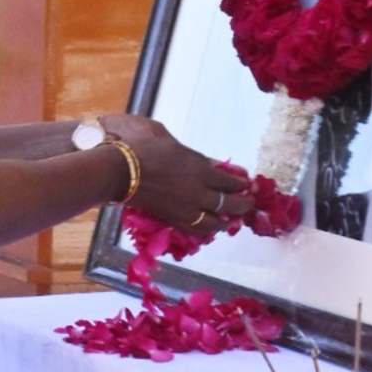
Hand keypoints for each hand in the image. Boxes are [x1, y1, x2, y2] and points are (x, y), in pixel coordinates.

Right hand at [98, 114, 251, 225]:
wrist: (122, 170)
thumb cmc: (144, 148)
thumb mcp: (172, 142)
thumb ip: (192, 155)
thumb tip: (207, 163)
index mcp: (200, 169)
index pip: (229, 181)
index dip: (241, 184)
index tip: (247, 184)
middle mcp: (198, 192)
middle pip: (228, 204)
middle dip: (242, 205)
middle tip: (249, 204)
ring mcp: (186, 208)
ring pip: (215, 222)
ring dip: (226, 221)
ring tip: (231, 221)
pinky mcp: (173, 219)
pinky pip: (196, 229)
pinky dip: (206, 229)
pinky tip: (209, 228)